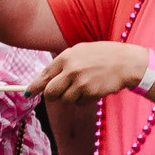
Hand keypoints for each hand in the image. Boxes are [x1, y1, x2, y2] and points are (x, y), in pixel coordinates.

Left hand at [29, 42, 148, 102]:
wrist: (126, 62)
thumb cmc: (103, 55)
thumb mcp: (82, 51)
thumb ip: (64, 64)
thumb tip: (45, 80)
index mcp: (67, 56)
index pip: (44, 75)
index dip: (34, 86)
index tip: (27, 93)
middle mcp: (71, 69)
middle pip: (49, 92)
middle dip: (53, 95)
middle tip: (61, 92)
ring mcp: (80, 82)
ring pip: (64, 100)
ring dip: (71, 96)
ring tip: (84, 85)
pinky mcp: (89, 93)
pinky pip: (78, 103)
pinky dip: (83, 99)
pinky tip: (93, 88)